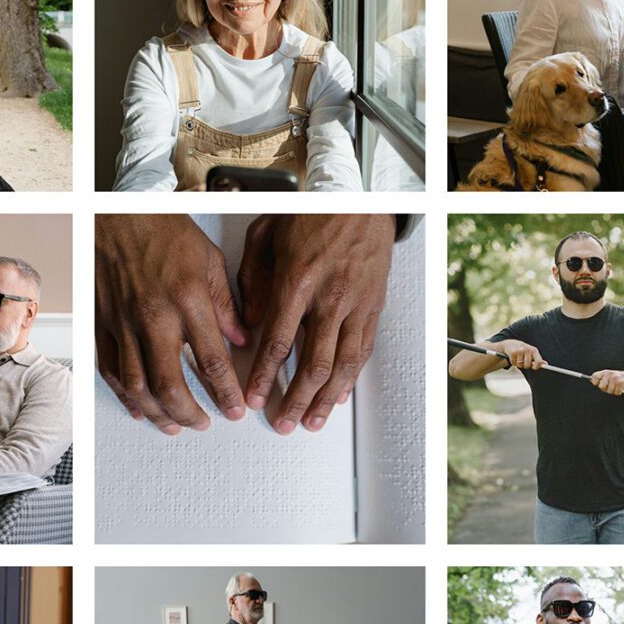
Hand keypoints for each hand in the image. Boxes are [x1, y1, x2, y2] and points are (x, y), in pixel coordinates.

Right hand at [95, 215, 247, 433]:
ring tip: (175, 425)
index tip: (235, 410)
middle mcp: (154, 317)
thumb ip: (227, 305)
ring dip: (158, 413)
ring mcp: (123, 324)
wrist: (117, 216)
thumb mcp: (210, 261)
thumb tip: (241, 339)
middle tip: (204, 423)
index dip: (226, 393)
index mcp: (187, 301)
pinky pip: (112, 371)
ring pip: (138, 386)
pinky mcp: (102, 325)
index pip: (212, 361)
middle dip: (190, 413)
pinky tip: (140, 409)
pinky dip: (126, 396)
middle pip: (171, 384)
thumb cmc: (164, 232)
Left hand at [239, 214, 395, 433]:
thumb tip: (249, 322)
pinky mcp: (373, 307)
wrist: (361, 200)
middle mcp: (330, 298)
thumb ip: (252, 279)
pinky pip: (363, 351)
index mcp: (298, 281)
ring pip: (342, 364)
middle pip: (312, 363)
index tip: (252, 398)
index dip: (264, 376)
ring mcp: (356, 305)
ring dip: (325, 400)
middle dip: (295, 399)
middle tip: (281, 423)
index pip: (278, 342)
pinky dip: (350, 379)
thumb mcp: (266, 235)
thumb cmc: (312, 213)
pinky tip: (338, 397)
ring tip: (310, 422)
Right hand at [498, 339, 545, 369]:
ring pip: (520, 365)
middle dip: (524, 365)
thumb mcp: (531, 352)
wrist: (510, 343)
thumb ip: (538, 359)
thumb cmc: (523, 350)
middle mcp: (527, 350)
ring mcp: (520, 351)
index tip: (533, 368)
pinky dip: (513, 362)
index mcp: (534, 350)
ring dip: (518, 364)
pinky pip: (513, 363)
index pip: (539, 362)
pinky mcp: (513, 352)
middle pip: (528, 365)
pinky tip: (513, 357)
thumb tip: (545, 364)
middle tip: (523, 361)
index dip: (536, 367)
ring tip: (518, 358)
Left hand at [590, 368, 623, 395]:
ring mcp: (615, 378)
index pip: (594, 377)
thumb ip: (601, 378)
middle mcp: (609, 374)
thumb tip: (590, 380)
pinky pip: (616, 393)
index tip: (599, 384)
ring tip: (617, 387)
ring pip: (609, 391)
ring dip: (613, 391)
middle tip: (611, 387)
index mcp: (605, 372)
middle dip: (606, 389)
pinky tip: (621, 388)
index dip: (595, 383)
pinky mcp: (621, 383)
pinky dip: (619, 392)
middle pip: (601, 387)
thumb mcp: (609, 376)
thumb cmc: (619, 378)